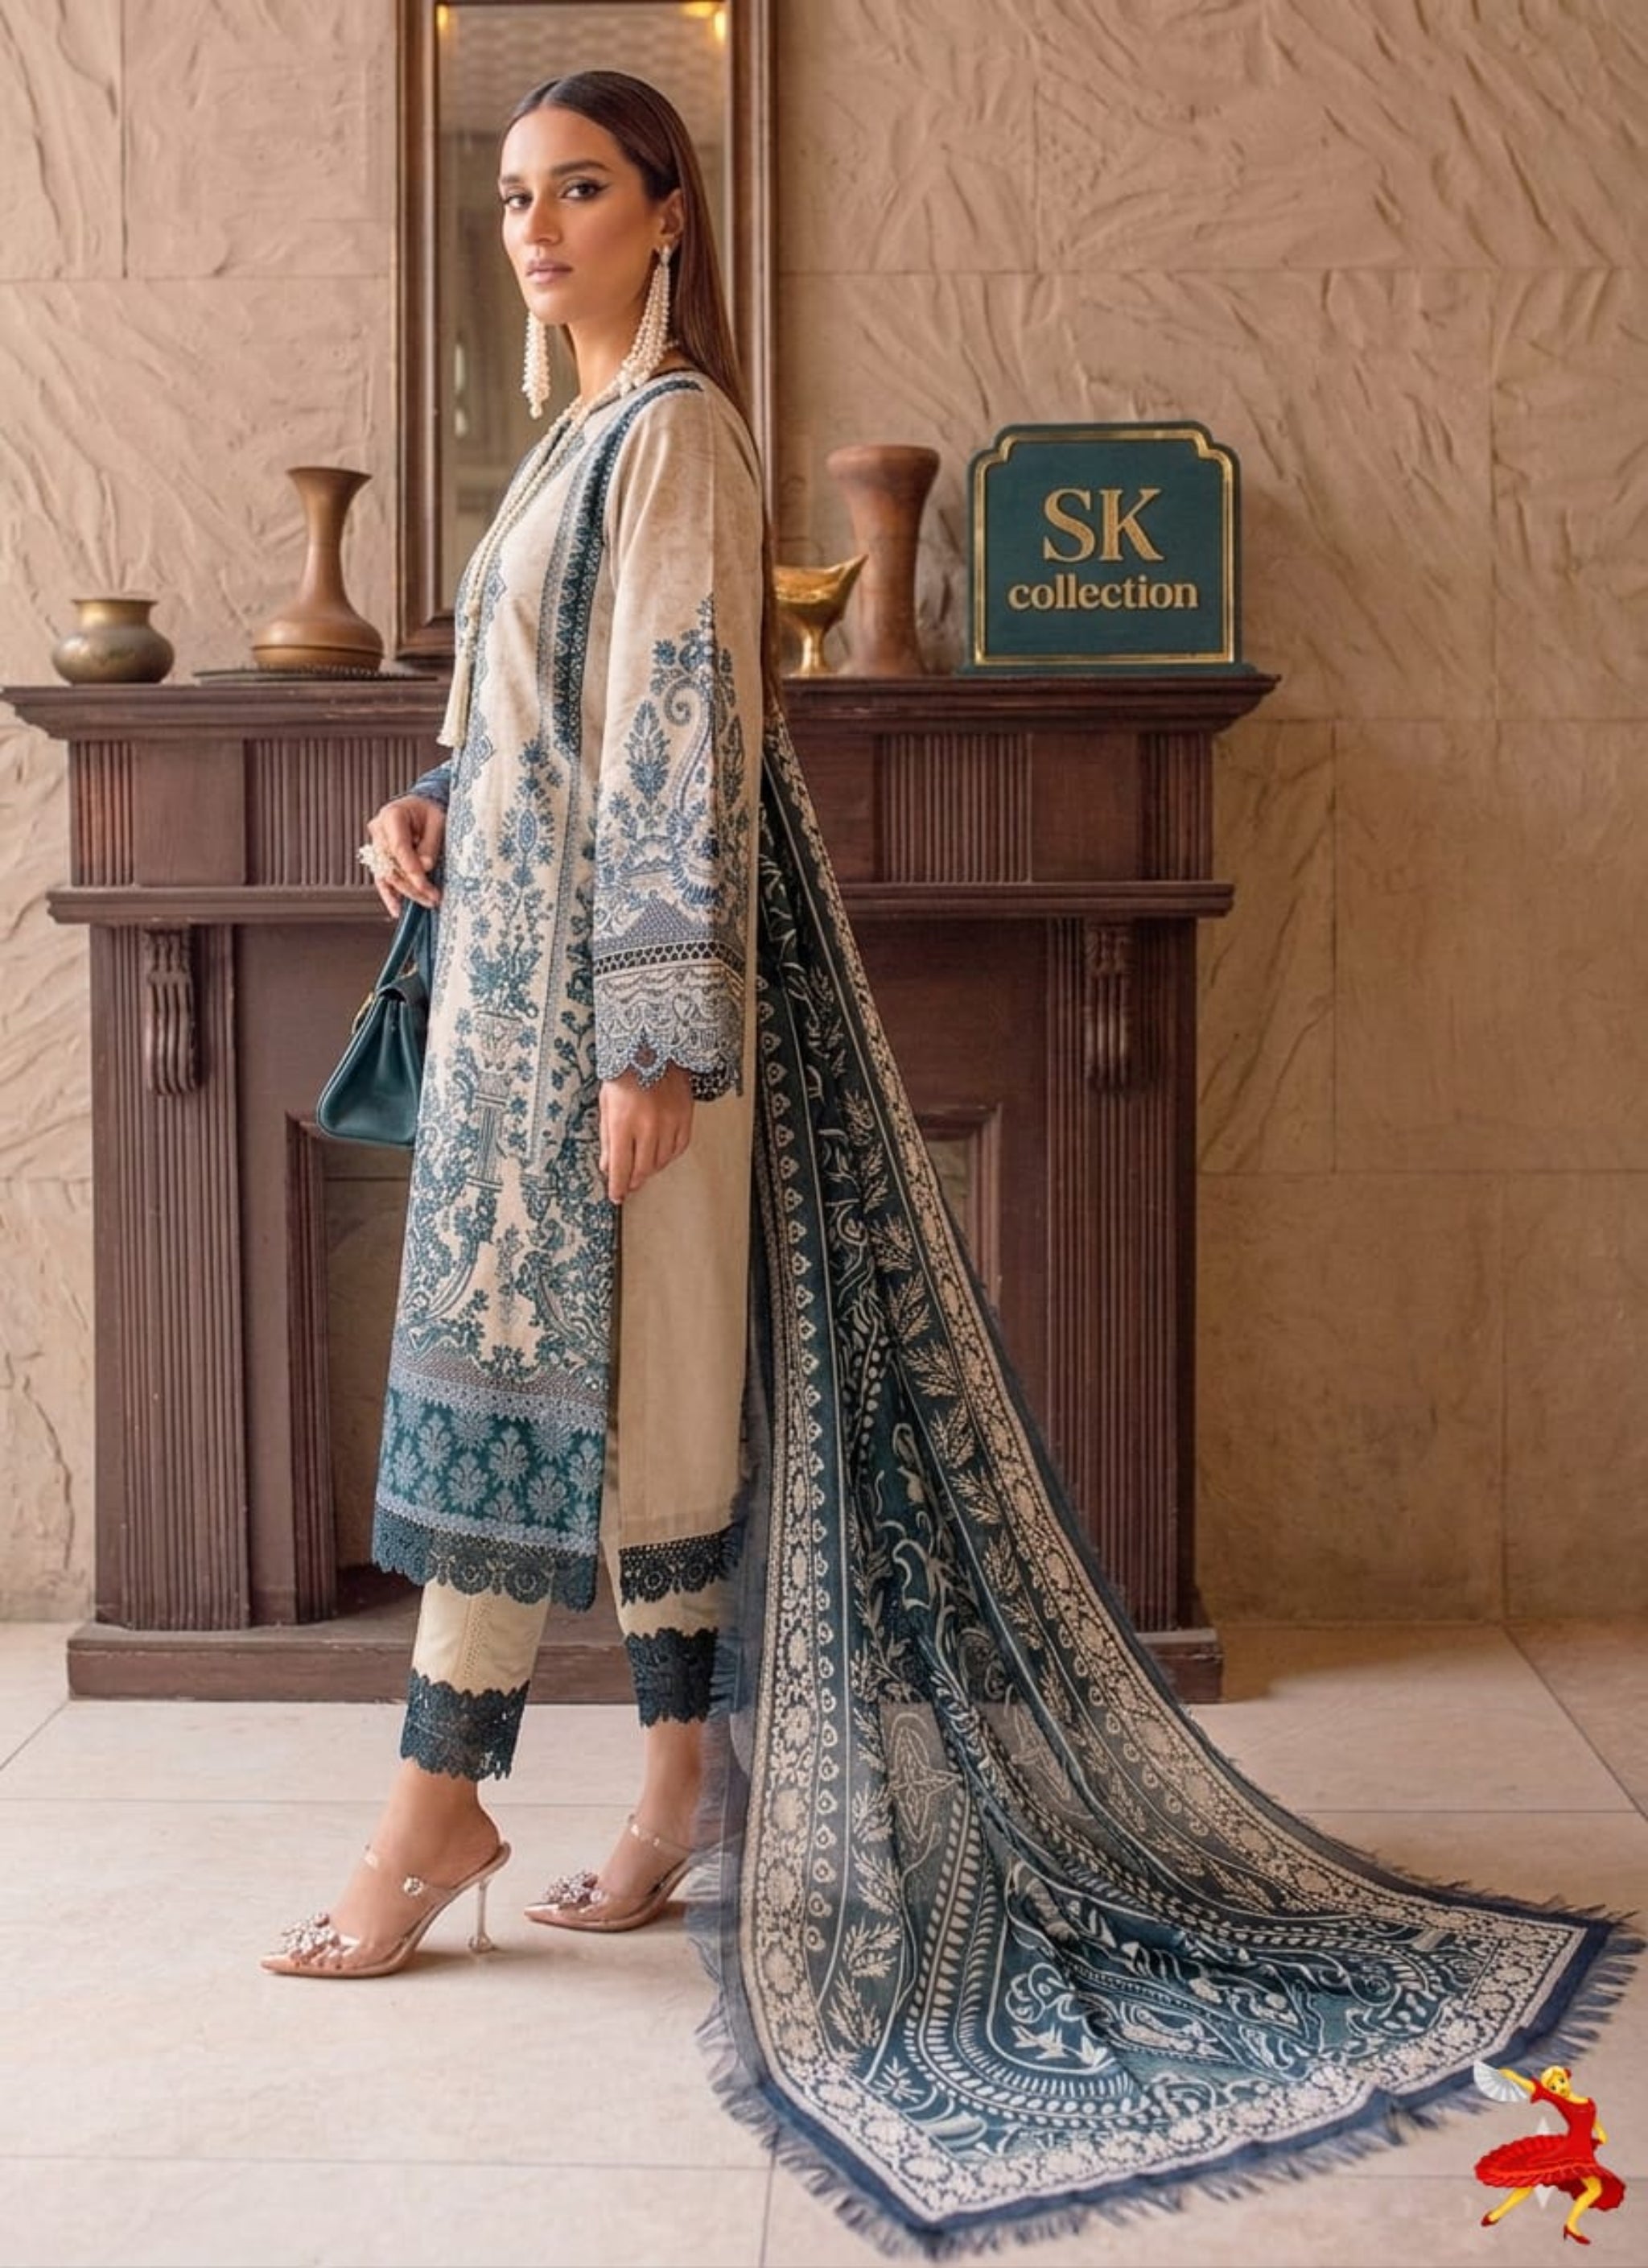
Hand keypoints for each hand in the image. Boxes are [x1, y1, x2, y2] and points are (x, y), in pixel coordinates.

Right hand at [364, 795, 445, 915]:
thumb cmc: (431, 810)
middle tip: (434, 897)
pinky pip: (382, 878)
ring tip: (427, 902)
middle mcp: (379, 830)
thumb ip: (429, 844)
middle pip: (391, 865)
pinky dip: (389, 895)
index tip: (426, 885)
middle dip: (412, 885)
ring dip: (407, 892)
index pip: (399, 848)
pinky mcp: (380, 857)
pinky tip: (396, 910)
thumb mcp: (438, 821)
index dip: (412, 870)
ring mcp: (376, 844)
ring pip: (387, 875)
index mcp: (391, 815)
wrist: (422, 806)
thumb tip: (424, 867)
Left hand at [599, 1064, 693, 1203]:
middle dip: (633, 1181)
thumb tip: (608, 1167)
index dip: (617, 1187)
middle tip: (628, 1185)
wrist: (653, 1049)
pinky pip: (678, 1148)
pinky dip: (667, 1156)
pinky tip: (659, 1154)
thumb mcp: (606, 1105)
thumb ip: (607, 1139)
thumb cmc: (625, 1074)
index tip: (616, 1196)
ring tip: (642, 1167)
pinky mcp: (685, 1118)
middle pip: (642, 1169)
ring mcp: (669, 1123)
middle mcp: (648, 1126)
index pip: (620, 1167)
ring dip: (649, 1169)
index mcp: (623, 1122)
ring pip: (661, 1162)